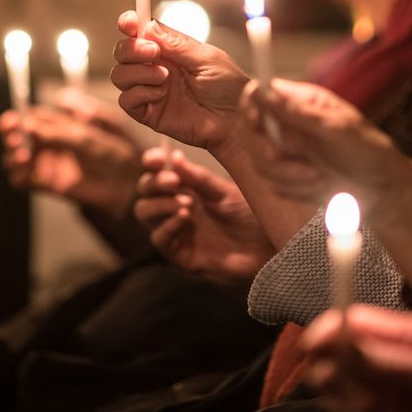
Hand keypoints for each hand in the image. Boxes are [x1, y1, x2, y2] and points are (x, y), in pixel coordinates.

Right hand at [0, 106, 141, 216]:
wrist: (124, 182)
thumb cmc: (111, 153)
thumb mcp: (85, 137)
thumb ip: (57, 132)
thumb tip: (29, 125)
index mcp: (57, 125)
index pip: (28, 118)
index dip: (16, 118)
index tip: (11, 121)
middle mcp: (47, 143)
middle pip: (16, 137)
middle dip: (10, 136)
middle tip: (13, 137)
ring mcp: (45, 163)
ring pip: (14, 158)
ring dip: (12, 155)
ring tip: (23, 155)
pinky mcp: (45, 184)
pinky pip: (22, 180)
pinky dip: (18, 174)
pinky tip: (25, 170)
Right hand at [111, 12, 249, 148]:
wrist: (235, 121)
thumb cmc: (228, 87)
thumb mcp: (206, 58)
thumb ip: (176, 44)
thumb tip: (148, 26)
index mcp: (169, 50)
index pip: (140, 32)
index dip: (129, 24)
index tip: (130, 23)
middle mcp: (155, 67)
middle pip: (123, 52)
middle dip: (132, 48)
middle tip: (154, 52)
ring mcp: (150, 90)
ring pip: (119, 75)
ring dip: (137, 72)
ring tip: (164, 76)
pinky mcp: (148, 113)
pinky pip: (126, 101)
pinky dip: (139, 93)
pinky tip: (160, 95)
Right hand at [133, 145, 274, 282]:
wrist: (267, 246)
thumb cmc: (249, 215)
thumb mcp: (224, 191)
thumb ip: (197, 177)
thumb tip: (173, 157)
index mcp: (186, 188)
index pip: (157, 172)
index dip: (151, 163)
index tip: (155, 160)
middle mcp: (176, 207)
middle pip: (145, 191)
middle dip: (154, 183)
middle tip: (173, 182)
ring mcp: (176, 231)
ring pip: (144, 213)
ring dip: (159, 204)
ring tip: (186, 203)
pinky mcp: (179, 254)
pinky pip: (159, 238)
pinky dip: (168, 225)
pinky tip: (185, 218)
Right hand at [239, 78, 396, 205]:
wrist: (383, 191)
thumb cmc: (369, 150)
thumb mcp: (338, 128)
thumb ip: (302, 113)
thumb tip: (269, 92)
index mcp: (299, 103)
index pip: (259, 96)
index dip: (250, 105)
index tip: (255, 118)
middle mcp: (287, 125)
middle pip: (250, 132)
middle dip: (264, 149)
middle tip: (277, 156)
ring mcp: (286, 152)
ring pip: (260, 162)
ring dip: (288, 174)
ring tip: (319, 177)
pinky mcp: (288, 177)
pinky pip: (274, 184)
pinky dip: (296, 189)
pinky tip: (320, 186)